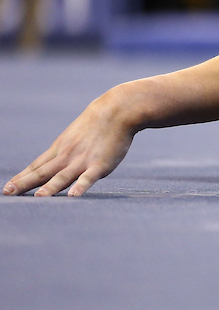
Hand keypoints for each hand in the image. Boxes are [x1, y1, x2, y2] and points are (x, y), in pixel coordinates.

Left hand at [4, 90, 135, 196]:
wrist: (116, 110)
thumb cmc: (97, 123)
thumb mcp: (76, 135)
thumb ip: (69, 151)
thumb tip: (64, 163)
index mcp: (60, 149)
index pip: (37, 166)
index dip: (21, 177)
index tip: (7, 188)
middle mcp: (67, 156)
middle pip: (42, 172)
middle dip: (24, 184)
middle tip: (7, 193)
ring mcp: (82, 160)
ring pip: (62, 176)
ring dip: (49, 188)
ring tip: (38, 198)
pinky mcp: (100, 164)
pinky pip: (88, 177)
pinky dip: (80, 186)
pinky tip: (73, 196)